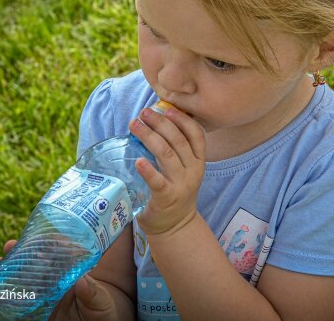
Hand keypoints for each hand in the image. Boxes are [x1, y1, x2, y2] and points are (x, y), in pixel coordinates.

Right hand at [0, 240, 121, 320]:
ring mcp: (46, 299)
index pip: (59, 256)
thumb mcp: (103, 304)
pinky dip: (4, 300)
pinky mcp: (38, 315)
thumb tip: (81, 280)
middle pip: (36, 265)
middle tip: (9, 246)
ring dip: (9, 272)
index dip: (47, 244)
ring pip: (24, 282)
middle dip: (21, 254)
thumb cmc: (107, 316)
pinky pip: (19, 306)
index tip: (36, 236)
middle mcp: (58, 284)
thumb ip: (93, 293)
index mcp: (74, 276)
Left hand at [130, 105, 205, 236]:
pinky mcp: (167, 198)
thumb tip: (152, 122)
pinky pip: (158, 182)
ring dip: (150, 137)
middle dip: (160, 123)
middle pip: (178, 140)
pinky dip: (148, 170)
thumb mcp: (183, 170)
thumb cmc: (174, 191)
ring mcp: (181, 184)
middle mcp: (193, 171)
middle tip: (144, 113)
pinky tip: (138, 161)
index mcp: (198, 161)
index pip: (196, 135)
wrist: (175, 226)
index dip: (182, 119)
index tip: (167, 108)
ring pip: (167, 154)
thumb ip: (174, 150)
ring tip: (135, 125)